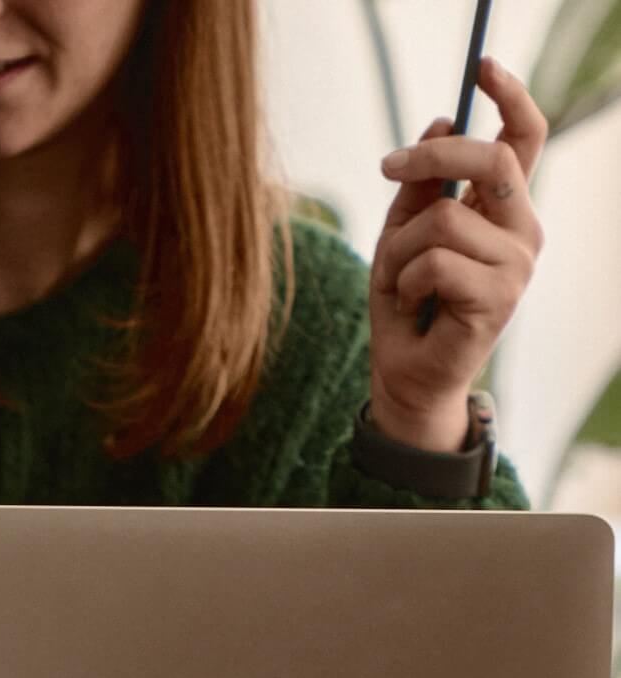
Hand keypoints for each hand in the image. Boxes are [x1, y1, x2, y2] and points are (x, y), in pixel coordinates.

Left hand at [370, 56, 545, 453]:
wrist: (407, 376)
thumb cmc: (407, 304)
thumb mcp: (402, 233)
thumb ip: (420, 184)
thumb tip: (442, 121)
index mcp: (504, 208)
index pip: (524, 139)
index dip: (510, 96)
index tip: (482, 66)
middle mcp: (523, 230)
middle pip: (491, 159)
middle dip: (432, 155)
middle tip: (388, 166)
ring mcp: (517, 265)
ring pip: (445, 218)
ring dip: (400, 247)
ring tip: (398, 279)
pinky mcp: (499, 298)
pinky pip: (436, 262)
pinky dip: (406, 280)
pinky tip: (411, 303)